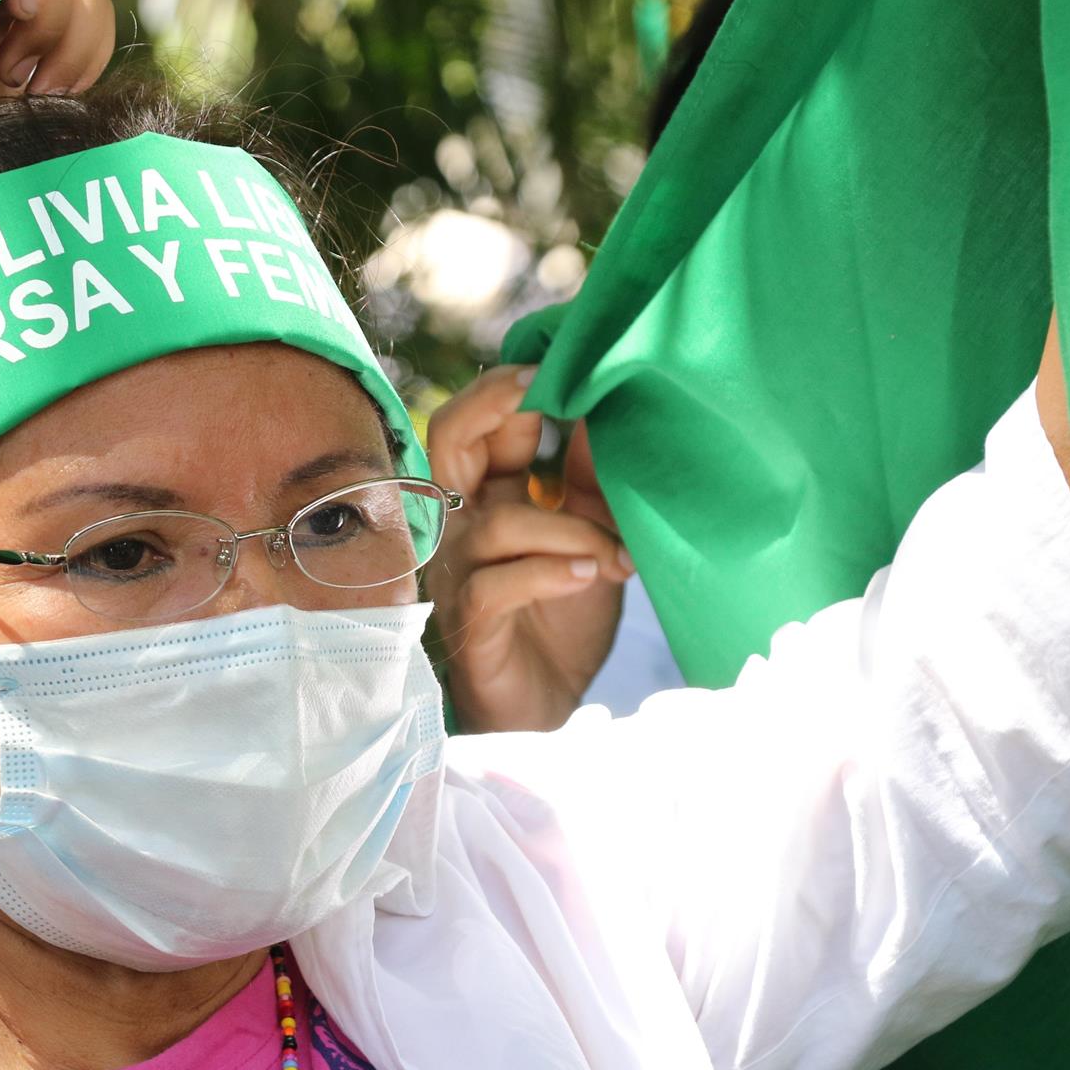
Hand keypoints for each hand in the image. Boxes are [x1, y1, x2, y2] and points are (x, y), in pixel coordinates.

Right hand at [425, 366, 632, 732]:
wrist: (551, 705)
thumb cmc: (564, 613)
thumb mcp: (592, 530)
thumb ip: (592, 475)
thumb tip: (614, 399)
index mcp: (490, 492)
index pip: (481, 419)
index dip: (514, 386)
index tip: (568, 364)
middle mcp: (464, 523)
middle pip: (450, 439)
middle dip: (498, 405)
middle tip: (549, 393)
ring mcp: (460, 573)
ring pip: (497, 522)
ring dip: (571, 534)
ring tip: (619, 559)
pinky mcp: (471, 622)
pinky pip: (498, 583)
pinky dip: (550, 572)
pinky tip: (590, 577)